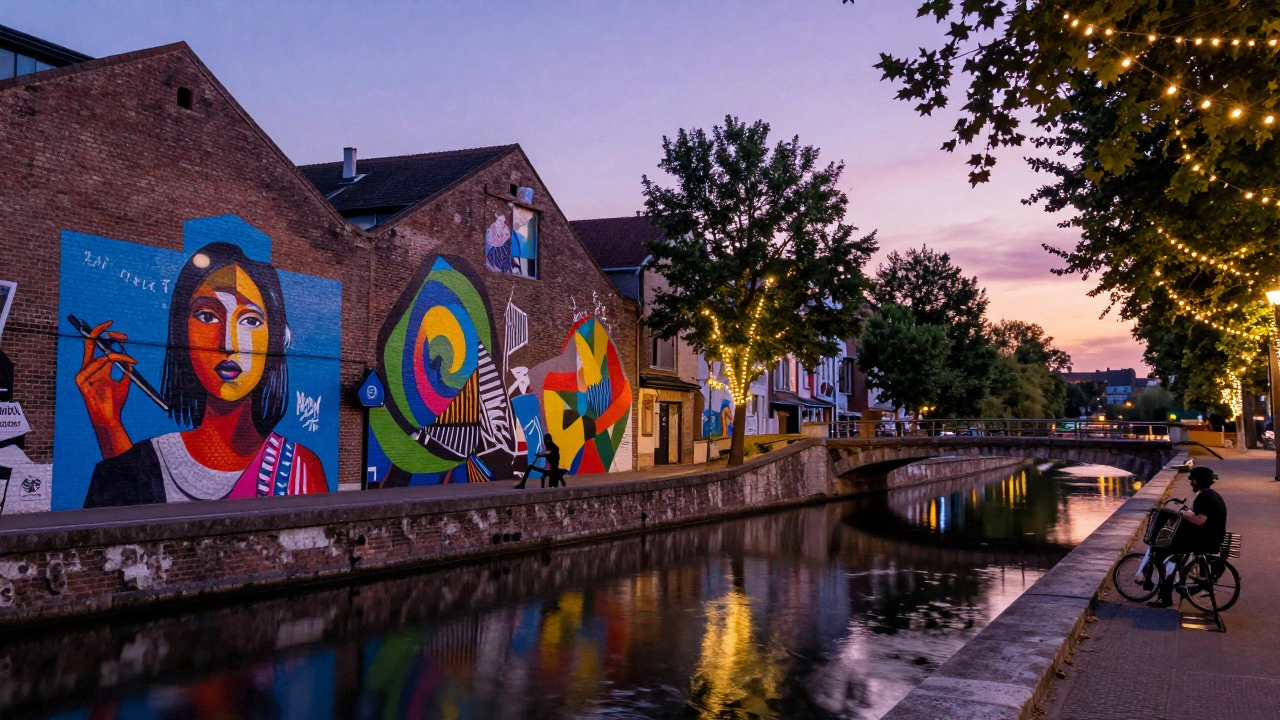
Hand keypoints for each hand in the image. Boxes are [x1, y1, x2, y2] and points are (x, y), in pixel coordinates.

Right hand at [75, 320, 135, 458]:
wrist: (110, 416)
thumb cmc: (116, 401)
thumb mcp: (125, 381)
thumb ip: (125, 367)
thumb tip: (129, 354)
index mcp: (97, 367)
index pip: (98, 345)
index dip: (107, 336)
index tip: (118, 329)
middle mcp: (88, 368)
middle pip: (91, 343)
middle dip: (102, 332)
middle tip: (114, 326)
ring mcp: (83, 373)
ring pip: (101, 356)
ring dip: (119, 356)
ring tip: (131, 361)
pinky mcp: (80, 379)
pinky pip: (95, 365)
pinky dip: (107, 364)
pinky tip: (112, 369)